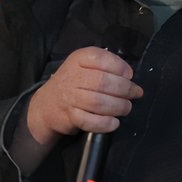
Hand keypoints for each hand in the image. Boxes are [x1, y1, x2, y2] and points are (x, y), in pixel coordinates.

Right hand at [24, 47, 142, 145]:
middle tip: (135, 94)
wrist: (46, 105)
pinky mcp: (69, 116)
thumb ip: (107, 65)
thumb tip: (129, 75)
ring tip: (126, 108)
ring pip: (98, 102)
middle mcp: (72, 76)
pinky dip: (105, 123)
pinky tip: (114, 122)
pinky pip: (89, 121)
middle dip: (125, 89)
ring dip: (118, 107)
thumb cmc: (74, 83)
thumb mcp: (86, 65)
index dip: (119, 67)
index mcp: (78, 59)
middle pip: (103, 82)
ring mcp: (69, 97)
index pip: (100, 58)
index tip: (129, 76)